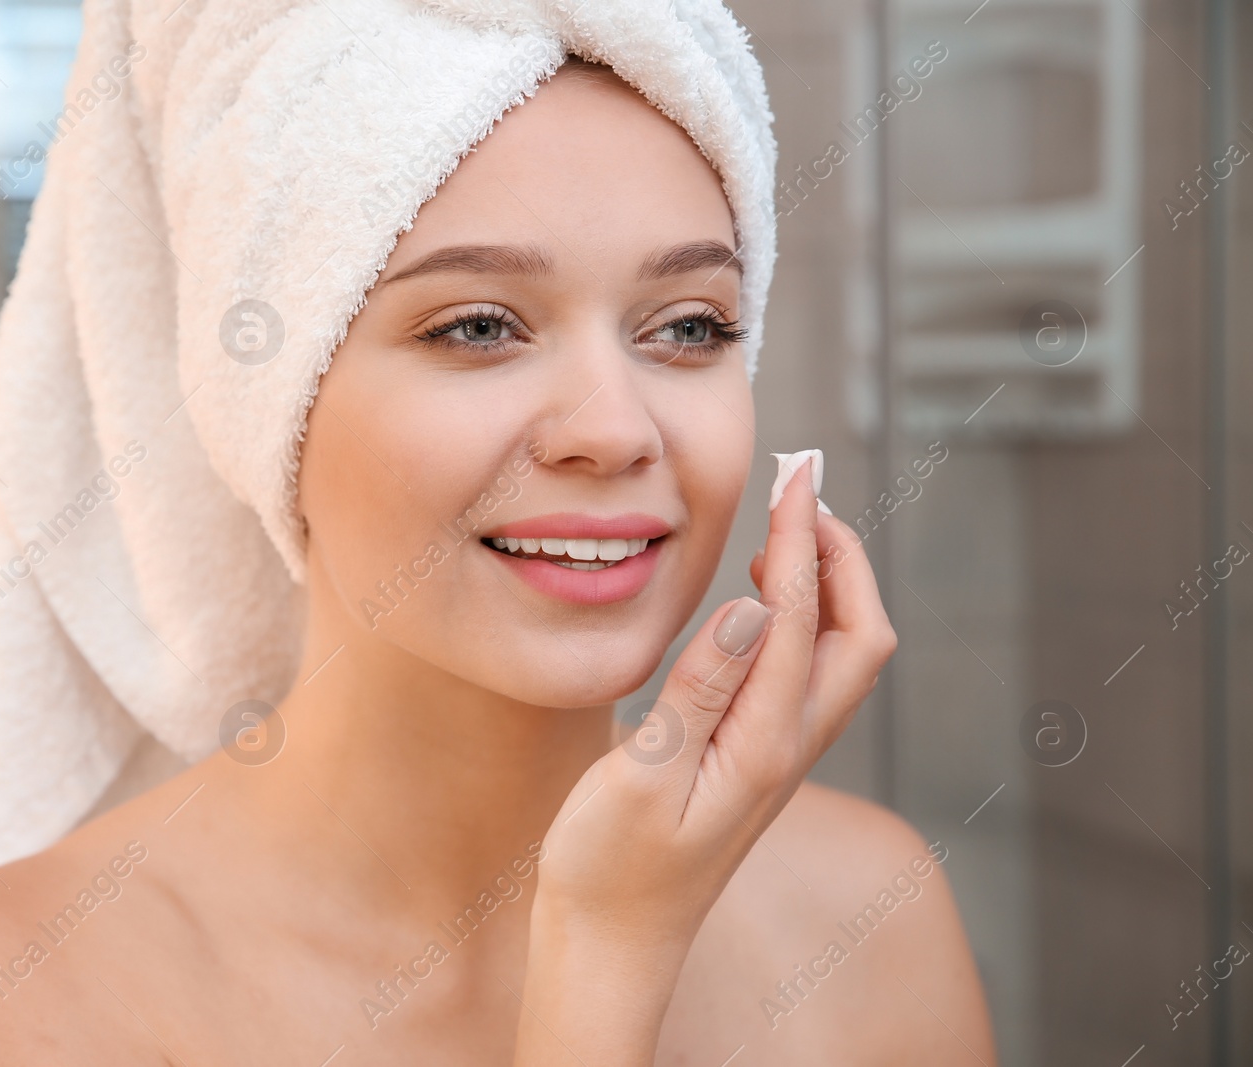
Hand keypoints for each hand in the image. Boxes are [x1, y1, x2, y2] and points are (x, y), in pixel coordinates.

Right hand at [513, 462, 896, 1063]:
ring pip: (841, 656)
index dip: (802, 539)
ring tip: (786, 527)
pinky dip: (802, 619)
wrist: (612, 947)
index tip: (795, 475)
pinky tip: (758, 601)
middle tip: (804, 490)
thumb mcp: (641, 779)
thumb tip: (758, 608)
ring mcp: (777, 757)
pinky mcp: (755, 762)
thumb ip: (700, 693)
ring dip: (829, 582)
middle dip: (843, 555)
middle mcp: (786, 749)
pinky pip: (807, 676)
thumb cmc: (610, 873)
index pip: (804, 619)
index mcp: (763, 747)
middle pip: (861, 637)